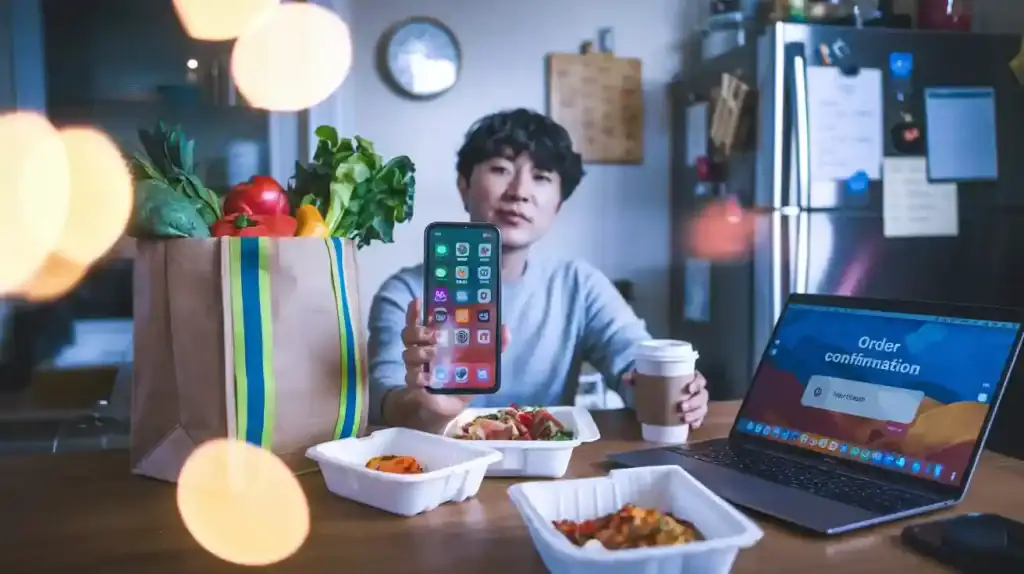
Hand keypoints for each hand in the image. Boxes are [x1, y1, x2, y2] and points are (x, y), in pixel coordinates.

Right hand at [401, 298, 509, 418]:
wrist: (450, 406)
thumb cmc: (462, 379)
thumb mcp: (479, 362)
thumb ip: (493, 346)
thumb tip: (505, 328)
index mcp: (434, 340)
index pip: (419, 321)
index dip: (415, 310)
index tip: (418, 300)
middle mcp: (422, 349)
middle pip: (409, 334)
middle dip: (419, 331)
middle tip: (436, 335)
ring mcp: (416, 366)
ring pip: (408, 353)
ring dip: (421, 352)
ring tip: (434, 354)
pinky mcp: (415, 384)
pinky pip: (410, 377)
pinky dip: (419, 377)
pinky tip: (429, 379)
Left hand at [624, 370, 708, 427]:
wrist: (656, 392)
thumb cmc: (656, 382)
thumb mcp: (646, 377)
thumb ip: (636, 376)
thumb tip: (626, 378)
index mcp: (688, 378)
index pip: (699, 379)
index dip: (697, 383)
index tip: (688, 389)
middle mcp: (695, 390)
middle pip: (702, 395)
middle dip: (695, 402)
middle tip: (681, 406)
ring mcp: (696, 403)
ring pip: (702, 408)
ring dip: (696, 414)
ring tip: (684, 418)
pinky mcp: (693, 414)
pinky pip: (700, 419)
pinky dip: (697, 422)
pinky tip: (692, 427)